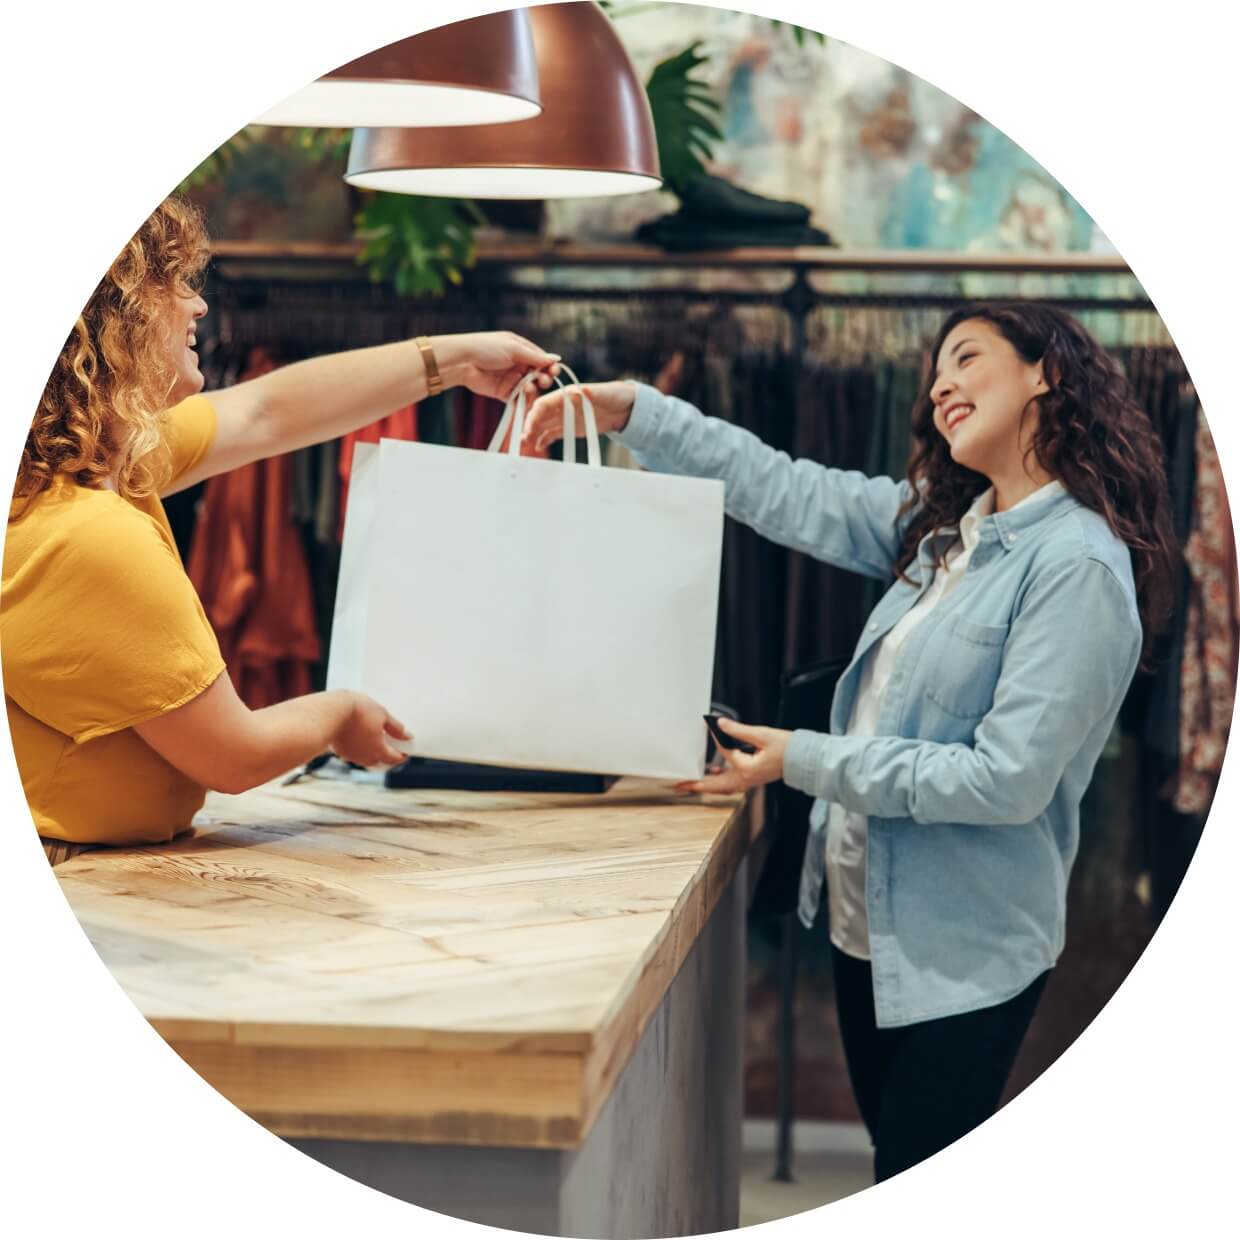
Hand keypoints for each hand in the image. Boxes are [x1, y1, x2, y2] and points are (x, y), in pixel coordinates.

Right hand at [331, 692, 410, 767]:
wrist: (331, 710)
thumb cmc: (357, 711)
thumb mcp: (382, 715)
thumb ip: (396, 728)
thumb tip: (407, 736)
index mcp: (378, 751)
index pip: (394, 758)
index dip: (402, 755)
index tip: (406, 751)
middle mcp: (364, 757)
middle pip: (380, 761)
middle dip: (387, 755)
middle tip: (392, 746)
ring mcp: (350, 755)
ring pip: (365, 759)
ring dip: (372, 753)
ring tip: (376, 741)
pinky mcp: (339, 750)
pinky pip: (353, 753)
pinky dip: (359, 749)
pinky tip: (360, 739)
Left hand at [431, 331, 560, 402]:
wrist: (462, 362)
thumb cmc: (485, 348)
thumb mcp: (513, 348)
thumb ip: (535, 357)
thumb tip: (555, 359)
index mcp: (521, 349)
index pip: (541, 359)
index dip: (549, 366)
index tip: (554, 371)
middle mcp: (518, 364)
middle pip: (538, 375)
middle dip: (544, 378)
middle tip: (544, 381)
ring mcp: (511, 379)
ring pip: (531, 388)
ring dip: (533, 388)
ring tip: (528, 387)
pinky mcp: (504, 393)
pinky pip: (519, 399)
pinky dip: (524, 400)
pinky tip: (525, 397)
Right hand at [522, 380, 637, 452]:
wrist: (624, 408)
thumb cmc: (613, 395)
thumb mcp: (604, 393)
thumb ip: (591, 393)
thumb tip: (581, 391)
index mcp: (566, 394)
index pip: (544, 403)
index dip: (535, 414)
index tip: (530, 426)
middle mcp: (561, 405)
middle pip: (540, 415)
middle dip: (530, 426)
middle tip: (524, 439)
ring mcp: (564, 417)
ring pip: (543, 425)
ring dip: (534, 434)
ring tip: (527, 445)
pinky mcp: (569, 428)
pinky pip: (553, 434)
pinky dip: (544, 439)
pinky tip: (538, 447)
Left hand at [675, 718, 791, 795]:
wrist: (804, 759)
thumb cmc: (787, 748)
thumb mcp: (762, 734)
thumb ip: (738, 730)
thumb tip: (720, 724)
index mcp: (747, 769)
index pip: (725, 753)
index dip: (717, 738)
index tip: (709, 727)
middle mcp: (746, 779)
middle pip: (715, 786)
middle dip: (696, 786)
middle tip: (678, 786)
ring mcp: (749, 780)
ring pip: (722, 786)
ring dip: (706, 785)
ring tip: (689, 784)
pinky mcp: (752, 777)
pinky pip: (731, 782)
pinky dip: (719, 779)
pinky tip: (713, 771)